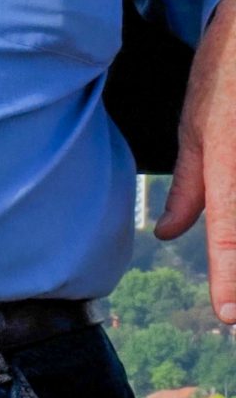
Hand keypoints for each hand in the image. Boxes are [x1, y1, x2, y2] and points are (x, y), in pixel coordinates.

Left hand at [156, 0, 235, 320]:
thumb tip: (168, 233)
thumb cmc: (221, 81)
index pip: (229, 233)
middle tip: (234, 311)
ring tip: (233, 290)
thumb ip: (187, 189)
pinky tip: (235, 253)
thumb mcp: (193, 130)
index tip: (227, 316)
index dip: (230, 280)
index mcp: (227, 167)